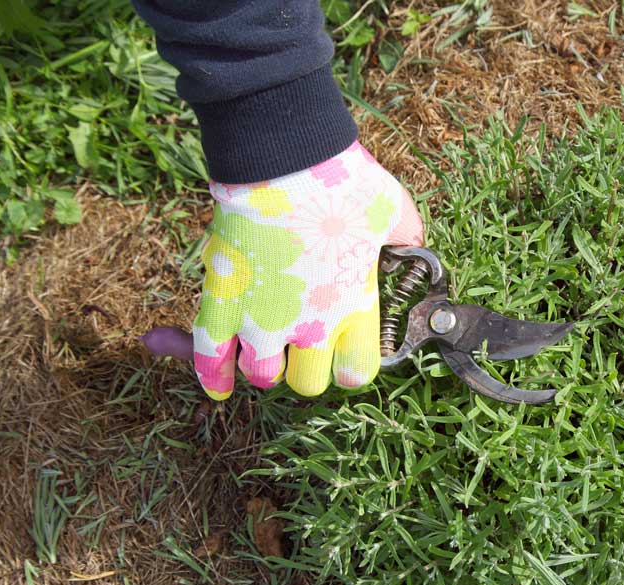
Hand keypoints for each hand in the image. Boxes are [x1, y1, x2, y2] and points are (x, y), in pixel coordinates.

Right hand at [191, 142, 423, 398]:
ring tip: (264, 348)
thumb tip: (414, 242)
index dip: (350, 366)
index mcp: (355, 309)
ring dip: (263, 367)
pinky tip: (216, 387)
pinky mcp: (222, 302)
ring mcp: (263, 318)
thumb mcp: (391, 209)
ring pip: (262, 376)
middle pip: (307, 383)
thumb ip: (406, 234)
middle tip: (299, 346)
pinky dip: (210, 376)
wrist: (283, 157)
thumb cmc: (341, 181)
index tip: (344, 351)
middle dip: (304, 370)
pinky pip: (210, 357)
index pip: (356, 373)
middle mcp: (312, 325)